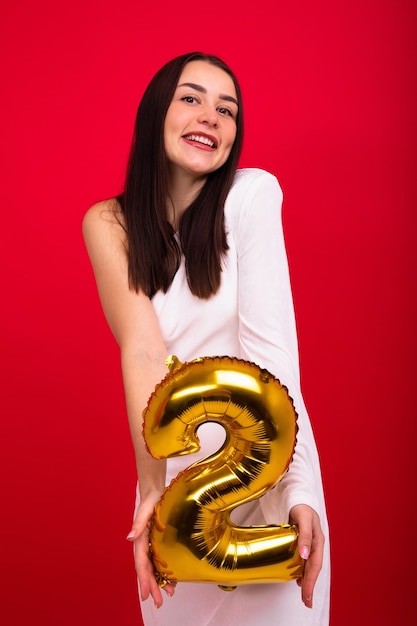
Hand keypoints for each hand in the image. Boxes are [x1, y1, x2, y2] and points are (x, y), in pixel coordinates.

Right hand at [126, 492, 175, 607]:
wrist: (156, 492)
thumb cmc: (151, 499)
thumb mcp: (145, 509)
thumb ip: (138, 523)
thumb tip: (129, 538)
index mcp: (140, 539)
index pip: (141, 563)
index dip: (144, 579)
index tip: (145, 594)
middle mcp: (145, 545)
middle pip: (148, 569)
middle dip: (153, 586)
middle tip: (159, 601)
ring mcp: (152, 545)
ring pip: (154, 567)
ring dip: (160, 581)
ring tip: (168, 593)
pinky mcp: (159, 543)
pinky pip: (161, 560)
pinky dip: (165, 571)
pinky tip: (172, 579)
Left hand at [289, 504, 323, 608]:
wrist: (299, 500)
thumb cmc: (302, 508)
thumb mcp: (303, 520)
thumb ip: (304, 536)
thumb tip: (305, 555)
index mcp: (318, 541)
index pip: (315, 565)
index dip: (311, 580)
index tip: (306, 592)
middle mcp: (315, 545)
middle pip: (313, 569)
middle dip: (310, 586)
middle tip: (307, 602)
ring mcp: (310, 546)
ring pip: (310, 567)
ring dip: (307, 582)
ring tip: (305, 595)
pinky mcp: (304, 545)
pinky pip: (305, 562)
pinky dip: (303, 572)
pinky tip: (299, 579)